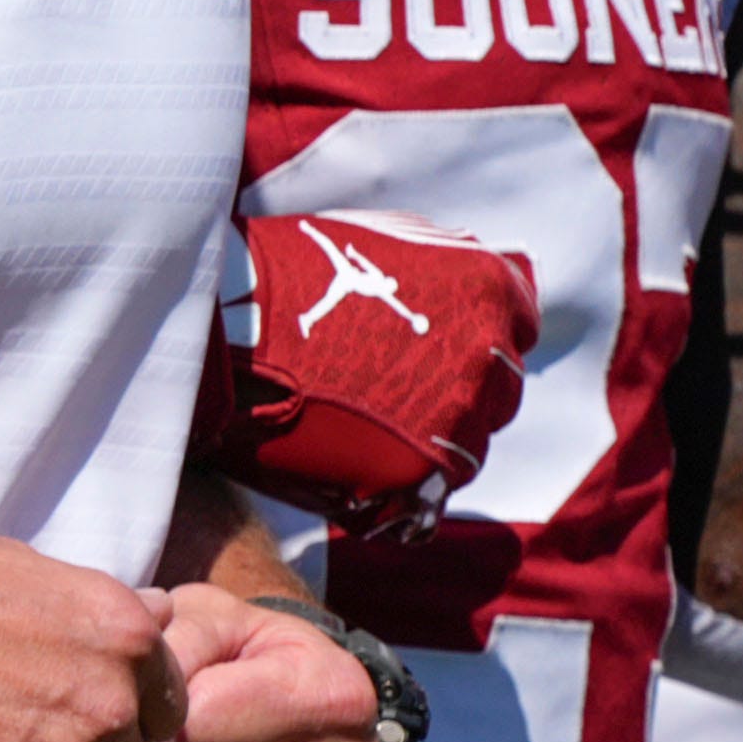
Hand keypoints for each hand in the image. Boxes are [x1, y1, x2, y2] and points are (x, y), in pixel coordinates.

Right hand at [198, 208, 536, 535]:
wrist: (225, 328)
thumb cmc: (294, 276)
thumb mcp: (386, 240)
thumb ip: (447, 265)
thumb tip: (481, 288)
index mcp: (487, 290)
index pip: (517, 327)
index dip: (477, 339)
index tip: (441, 350)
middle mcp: (486, 356)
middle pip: (497, 394)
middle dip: (457, 394)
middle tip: (392, 393)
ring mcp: (455, 422)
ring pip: (468, 451)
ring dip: (427, 444)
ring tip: (364, 427)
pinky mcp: (416, 477)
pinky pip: (430, 500)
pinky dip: (402, 492)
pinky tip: (359, 465)